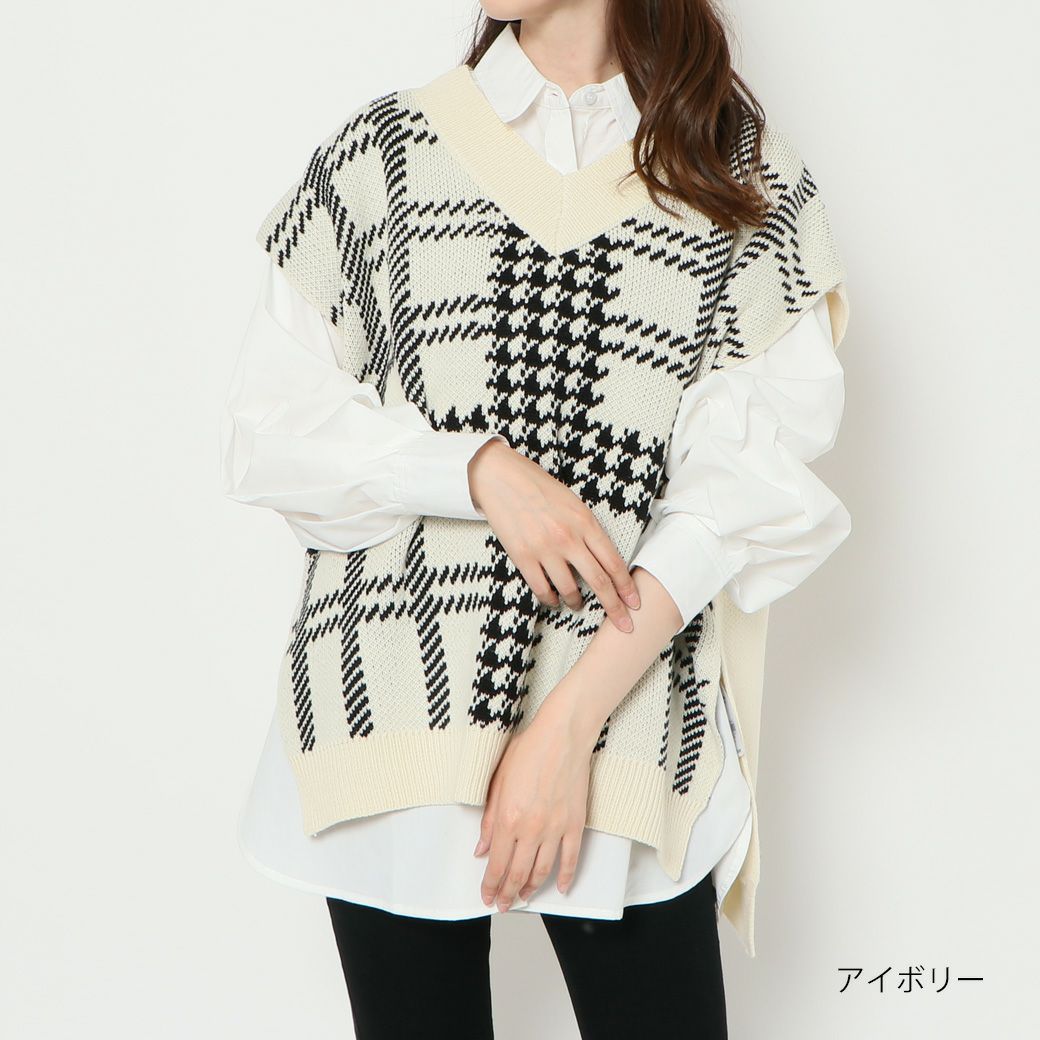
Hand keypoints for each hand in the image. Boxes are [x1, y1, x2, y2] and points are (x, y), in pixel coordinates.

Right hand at [467, 438, 639, 632]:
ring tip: (576, 603)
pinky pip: (542, 589)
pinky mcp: (522, 557)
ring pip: (569, 590)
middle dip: (614, 607)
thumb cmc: (539, 488)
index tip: (634, 604)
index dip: (626, 587)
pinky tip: (553, 599)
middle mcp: (568, 538)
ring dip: (576, 602)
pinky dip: (550, 599)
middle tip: (624, 625)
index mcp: (585, 522)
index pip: (613, 562)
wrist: (501, 478)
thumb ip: (589, 530)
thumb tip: (602, 557)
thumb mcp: (573, 503)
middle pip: (598, 582)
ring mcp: (545, 549)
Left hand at [474, 699, 596, 910]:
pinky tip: (562, 887)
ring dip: (531, 889)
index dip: (491, 885)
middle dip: (508, 894)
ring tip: (524, 899)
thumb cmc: (528, 750)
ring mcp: (556, 828)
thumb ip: (490, 819)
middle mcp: (532, 829)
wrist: (562, 735)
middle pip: (518, 873)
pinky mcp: (575, 823)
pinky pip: (571, 858)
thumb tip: (482, 849)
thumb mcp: (498, 781)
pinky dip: (567, 876)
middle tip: (502, 904)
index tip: (487, 896)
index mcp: (509, 818)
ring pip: (543, 870)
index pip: (497, 864)